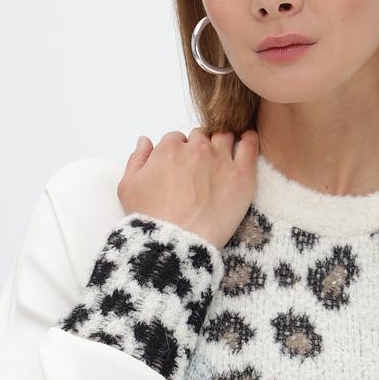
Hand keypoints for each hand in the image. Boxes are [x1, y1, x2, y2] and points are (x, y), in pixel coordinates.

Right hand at [117, 126, 259, 249]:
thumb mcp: (128, 187)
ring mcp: (221, 159)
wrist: (176, 243)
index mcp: (169, 149)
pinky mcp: (242, 174)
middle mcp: (196, 149)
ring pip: (224, 136)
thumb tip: (146, 140)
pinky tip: (248, 141)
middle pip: (200, 136)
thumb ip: (137, 158)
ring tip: (223, 158)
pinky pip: (250, 145)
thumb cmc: (149, 219)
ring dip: (222, 142)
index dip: (178, 152)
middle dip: (199, 147)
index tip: (181, 167)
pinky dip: (250, 140)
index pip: (176, 139)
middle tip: (200, 168)